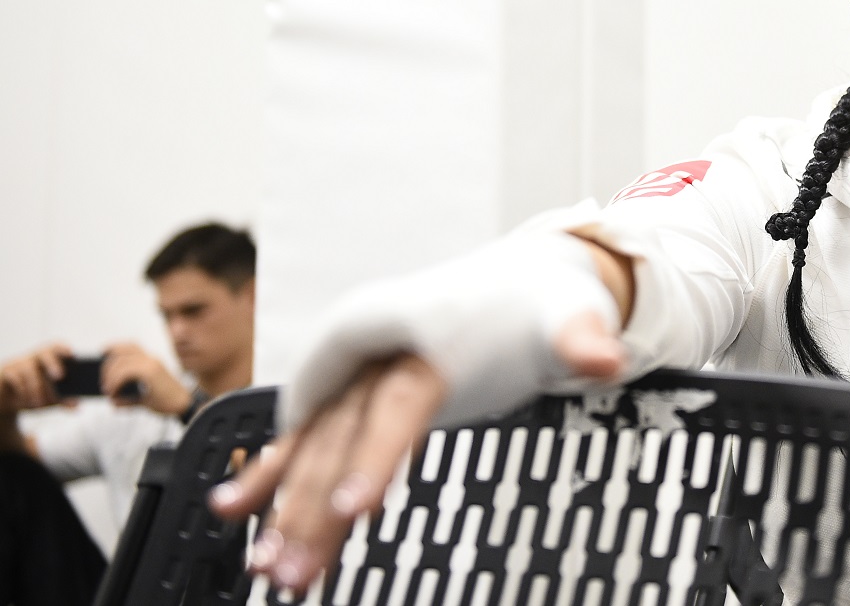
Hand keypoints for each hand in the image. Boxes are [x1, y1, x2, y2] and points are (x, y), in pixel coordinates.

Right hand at [0, 342, 72, 412]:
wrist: (7, 401)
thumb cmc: (33, 394)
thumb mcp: (49, 399)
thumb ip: (63, 400)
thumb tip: (76, 406)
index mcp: (50, 360)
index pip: (58, 347)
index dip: (65, 348)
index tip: (72, 355)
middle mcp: (36, 357)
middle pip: (45, 352)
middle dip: (53, 364)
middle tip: (60, 377)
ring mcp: (20, 363)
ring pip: (29, 369)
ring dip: (35, 388)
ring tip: (38, 404)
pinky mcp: (7, 371)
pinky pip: (15, 377)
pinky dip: (22, 391)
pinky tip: (24, 402)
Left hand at [101, 343, 191, 415]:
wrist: (183, 406)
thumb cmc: (166, 401)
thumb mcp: (144, 398)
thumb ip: (128, 398)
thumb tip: (112, 403)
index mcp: (152, 361)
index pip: (130, 346)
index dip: (114, 346)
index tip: (102, 351)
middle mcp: (151, 359)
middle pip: (122, 352)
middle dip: (107, 366)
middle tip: (104, 383)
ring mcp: (151, 364)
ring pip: (122, 362)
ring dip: (110, 375)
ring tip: (108, 390)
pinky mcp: (150, 373)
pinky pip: (126, 372)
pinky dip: (116, 382)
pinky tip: (114, 393)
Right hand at [211, 311, 622, 593]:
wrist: (522, 275)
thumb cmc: (542, 298)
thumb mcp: (568, 313)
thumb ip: (584, 339)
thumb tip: (608, 360)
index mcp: (420, 326)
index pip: (397, 402)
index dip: (373, 456)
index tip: (354, 510)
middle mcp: (376, 345)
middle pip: (342, 436)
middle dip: (310, 507)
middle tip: (292, 575)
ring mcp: (361, 366)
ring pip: (316, 444)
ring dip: (286, 507)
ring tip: (269, 572)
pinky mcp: (357, 386)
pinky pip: (309, 436)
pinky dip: (276, 474)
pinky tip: (239, 516)